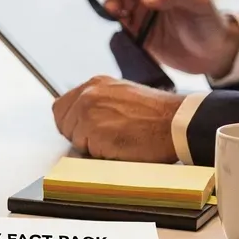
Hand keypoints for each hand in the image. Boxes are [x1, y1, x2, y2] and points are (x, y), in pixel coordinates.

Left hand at [51, 75, 183, 161]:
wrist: (177, 122)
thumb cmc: (158, 115)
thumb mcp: (123, 96)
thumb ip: (100, 104)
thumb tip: (83, 120)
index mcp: (95, 84)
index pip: (61, 107)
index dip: (71, 124)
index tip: (83, 132)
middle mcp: (88, 94)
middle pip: (63, 124)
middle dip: (79, 136)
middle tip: (105, 140)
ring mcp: (89, 111)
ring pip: (73, 138)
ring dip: (90, 146)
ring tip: (116, 141)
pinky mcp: (94, 130)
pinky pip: (86, 151)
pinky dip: (100, 154)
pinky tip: (119, 147)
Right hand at [78, 0, 238, 76]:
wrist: (216, 54)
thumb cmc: (211, 22)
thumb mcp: (200, 3)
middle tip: (96, 7)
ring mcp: (142, 19)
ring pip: (114, 14)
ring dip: (109, 18)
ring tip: (116, 24)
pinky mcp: (140, 39)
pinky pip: (119, 35)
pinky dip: (112, 35)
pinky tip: (114, 39)